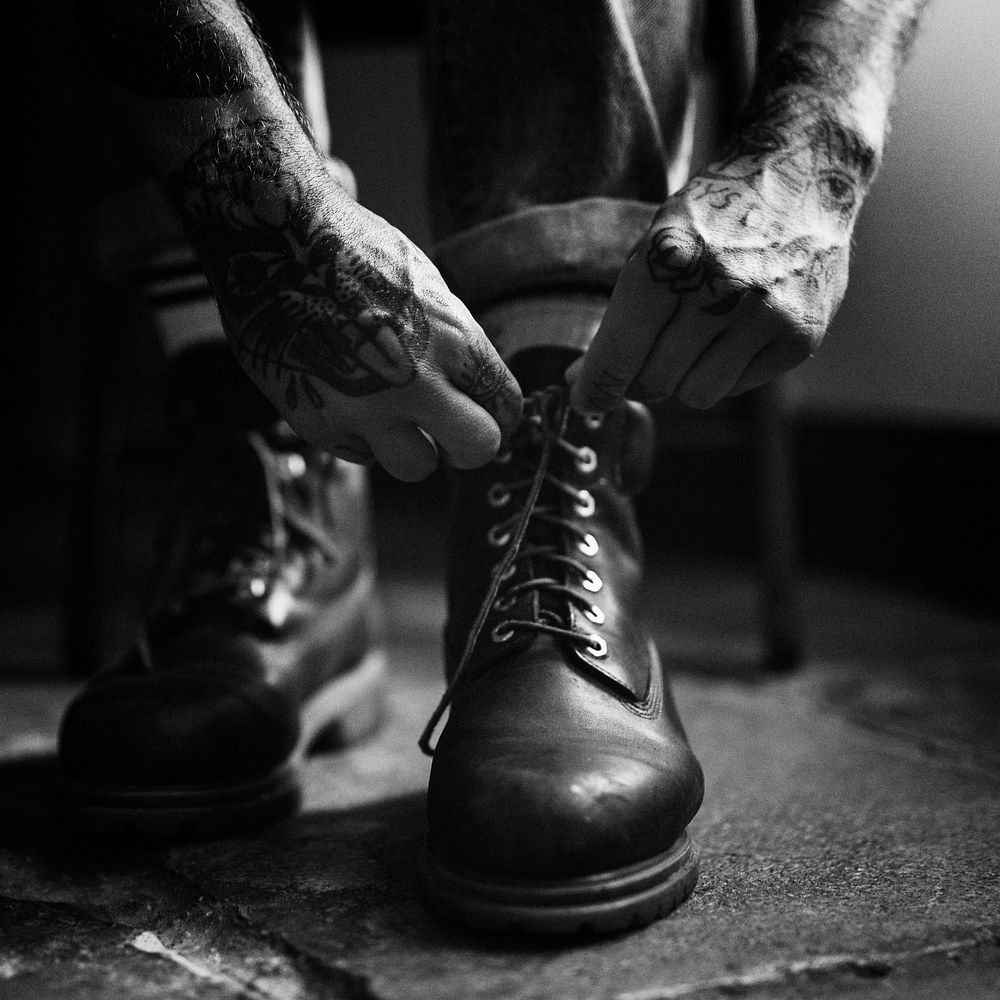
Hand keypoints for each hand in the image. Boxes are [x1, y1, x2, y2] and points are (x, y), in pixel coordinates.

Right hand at [170, 119, 522, 480]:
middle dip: (469, 445)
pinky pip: (361, 453)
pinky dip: (361, 434)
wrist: (274, 240)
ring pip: (417, 468)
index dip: (498, 414)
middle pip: (478, 450)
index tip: (484, 412)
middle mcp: (416, 382)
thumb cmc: (356, 255)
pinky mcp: (320, 425)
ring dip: (412, 447)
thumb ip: (458, 349)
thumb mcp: (428, 289)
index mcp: (453, 341)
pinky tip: (345, 393)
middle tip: (451, 431)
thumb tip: (477, 396)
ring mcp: (365, 409)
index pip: (505, 407)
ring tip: (392, 413)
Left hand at [570, 96, 871, 412]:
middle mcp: (722, 288)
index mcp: (670, 259)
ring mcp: (767, 315)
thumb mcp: (654, 245)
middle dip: (640, 377)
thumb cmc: (711, 218)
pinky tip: (735, 330)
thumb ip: (621, 315)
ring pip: (698, 395)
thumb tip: (583, 382)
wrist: (803, 176)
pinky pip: (738, 387)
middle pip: (655, 381)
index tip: (587, 400)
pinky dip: (726, 370)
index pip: (619, 353)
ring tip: (694, 338)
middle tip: (647, 355)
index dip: (595, 387)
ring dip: (685, 378)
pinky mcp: (800, 337)